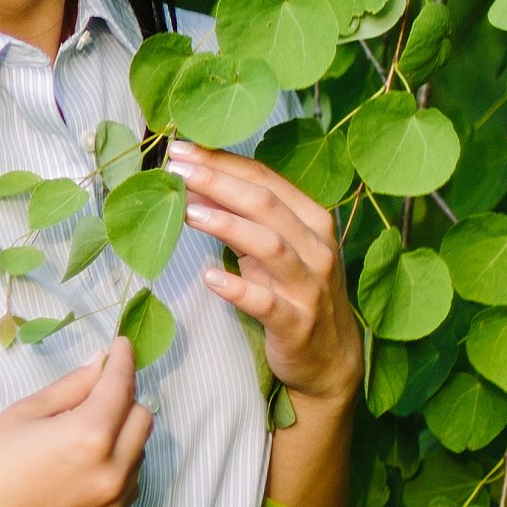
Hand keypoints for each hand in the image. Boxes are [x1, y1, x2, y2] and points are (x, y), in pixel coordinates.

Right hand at [0, 341, 153, 506]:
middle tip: (95, 394)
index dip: (124, 360)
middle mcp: (111, 474)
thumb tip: (101, 362)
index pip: (122, 386)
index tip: (122, 346)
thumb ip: (71, 386)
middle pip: (143, 420)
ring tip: (79, 439)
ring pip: (138, 457)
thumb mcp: (23, 413)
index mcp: (89, 436)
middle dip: (124, 400)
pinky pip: (126, 491)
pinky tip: (79, 471)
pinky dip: (114, 472)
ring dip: (121, 439)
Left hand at [169, 140, 362, 406]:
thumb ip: (240, 218)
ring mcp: (309, 287)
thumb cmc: (294, 292)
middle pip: (266, 204)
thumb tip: (191, 185)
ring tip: (187, 212)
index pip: (266, 179)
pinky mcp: (297, 324)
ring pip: (269, 245)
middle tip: (175, 169)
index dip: (222, 161)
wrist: (330, 358)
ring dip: (226, 225)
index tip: (181, 148)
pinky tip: (209, 278)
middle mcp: (316, 247)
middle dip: (218, 181)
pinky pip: (267, 303)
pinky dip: (238, 288)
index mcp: (312, 220)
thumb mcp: (271, 251)